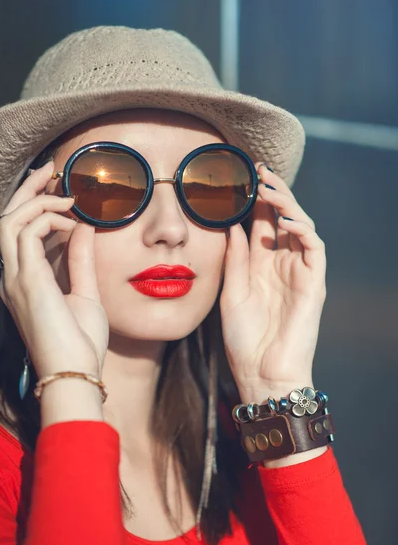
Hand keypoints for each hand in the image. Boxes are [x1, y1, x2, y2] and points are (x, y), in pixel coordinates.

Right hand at [0, 161, 108, 380]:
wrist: (75, 372)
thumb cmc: (80, 342)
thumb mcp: (85, 294)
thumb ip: (81, 261)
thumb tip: (85, 228)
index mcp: (25, 282)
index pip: (20, 233)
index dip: (35, 206)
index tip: (61, 192)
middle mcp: (14, 277)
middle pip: (9, 219)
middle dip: (28, 190)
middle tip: (51, 170)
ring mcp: (16, 277)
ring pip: (12, 220)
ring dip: (39, 200)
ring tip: (67, 194)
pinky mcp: (26, 278)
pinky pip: (28, 232)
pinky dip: (48, 219)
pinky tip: (71, 222)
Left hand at [220, 163, 326, 403]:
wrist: (261, 374)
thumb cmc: (244, 340)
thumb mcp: (231, 293)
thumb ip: (234, 260)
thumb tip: (230, 225)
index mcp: (260, 266)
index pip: (261, 224)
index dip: (256, 201)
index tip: (244, 176)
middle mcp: (280, 265)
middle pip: (281, 220)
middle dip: (273, 194)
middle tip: (260, 171)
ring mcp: (298, 273)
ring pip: (300, 227)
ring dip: (288, 205)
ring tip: (270, 187)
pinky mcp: (313, 283)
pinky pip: (314, 249)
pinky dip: (303, 230)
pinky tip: (286, 218)